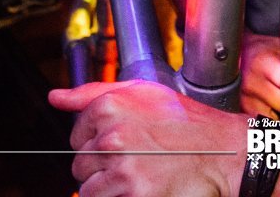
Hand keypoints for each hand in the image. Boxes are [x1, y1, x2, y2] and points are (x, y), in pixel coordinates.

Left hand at [49, 80, 239, 196]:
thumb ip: (93, 93)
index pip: (75, 135)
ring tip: (138, 175)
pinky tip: (142, 187)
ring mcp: (122, 166)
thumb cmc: (187, 123)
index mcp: (110, 105)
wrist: (224, 152)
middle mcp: (112, 134)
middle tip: (134, 160)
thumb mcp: (144, 93)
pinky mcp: (134, 192)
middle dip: (101, 166)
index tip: (122, 143)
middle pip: (80, 163)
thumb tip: (56, 97)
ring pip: (88, 188)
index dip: (97, 142)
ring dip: (108, 187)